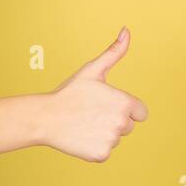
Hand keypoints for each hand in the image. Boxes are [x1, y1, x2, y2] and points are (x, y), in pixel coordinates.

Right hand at [40, 27, 148, 160]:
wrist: (45, 117)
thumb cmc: (70, 92)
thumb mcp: (92, 70)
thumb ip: (114, 53)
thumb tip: (127, 31)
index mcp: (125, 103)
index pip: (141, 113)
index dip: (126, 109)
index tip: (107, 106)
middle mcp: (122, 122)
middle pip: (128, 126)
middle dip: (114, 121)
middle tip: (91, 114)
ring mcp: (112, 140)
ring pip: (116, 138)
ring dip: (104, 133)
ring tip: (85, 124)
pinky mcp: (101, 155)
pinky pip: (105, 151)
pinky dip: (94, 147)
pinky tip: (81, 136)